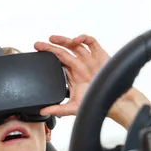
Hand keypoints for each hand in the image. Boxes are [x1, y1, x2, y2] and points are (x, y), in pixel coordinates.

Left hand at [34, 34, 150, 123]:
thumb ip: (57, 109)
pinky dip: (84, 38)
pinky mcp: (99, 55)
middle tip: (38, 45)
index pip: (56, 61)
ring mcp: (88, 59)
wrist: (113, 101)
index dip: (47, 56)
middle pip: (62, 51)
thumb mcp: (73, 107)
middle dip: (49, 47)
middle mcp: (79, 65)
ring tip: (53, 38)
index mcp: (72, 74)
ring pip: (74, 45)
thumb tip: (43, 111)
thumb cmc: (95, 102)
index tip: (37, 53)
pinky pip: (91, 42)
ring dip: (64, 40)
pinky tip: (76, 40)